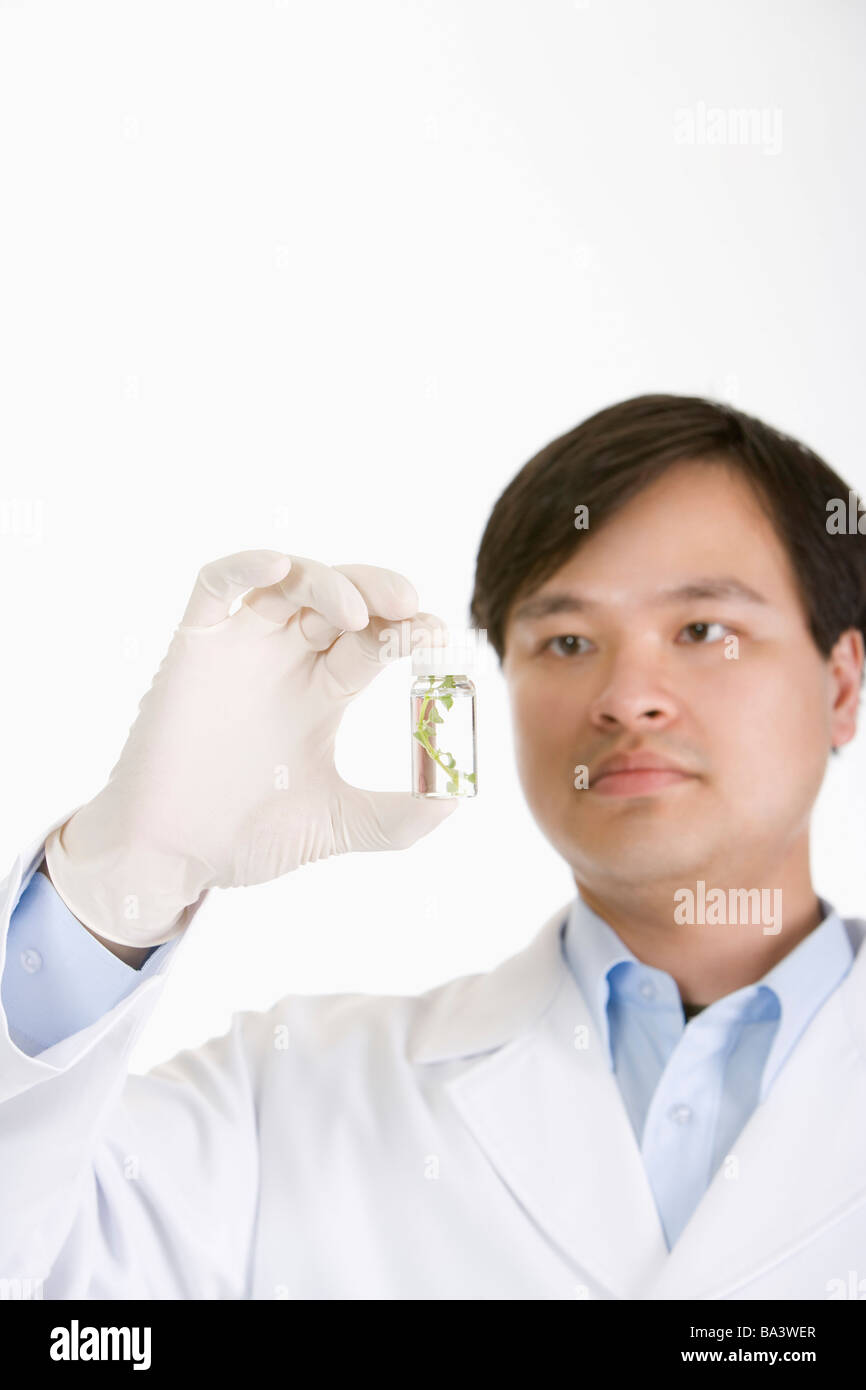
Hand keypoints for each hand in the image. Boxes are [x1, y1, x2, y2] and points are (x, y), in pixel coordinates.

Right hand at [43, 550, 457, 946]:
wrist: (170, 858)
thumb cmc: (243, 839)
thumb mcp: (336, 825)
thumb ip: (397, 817)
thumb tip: (455, 796)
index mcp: (322, 691)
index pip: (376, 641)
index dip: (409, 632)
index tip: (442, 643)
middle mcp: (286, 660)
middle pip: (341, 599)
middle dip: (379, 594)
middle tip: (411, 607)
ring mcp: (240, 648)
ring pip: (289, 582)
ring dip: (328, 582)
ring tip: (359, 613)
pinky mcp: (194, 646)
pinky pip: (216, 586)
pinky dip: (245, 568)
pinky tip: (278, 570)